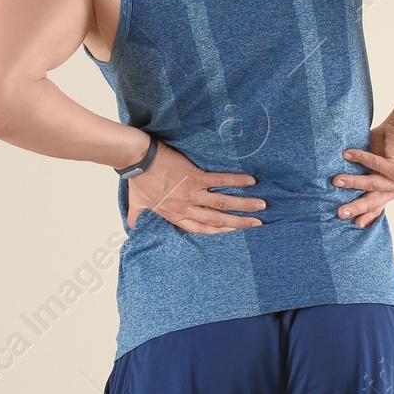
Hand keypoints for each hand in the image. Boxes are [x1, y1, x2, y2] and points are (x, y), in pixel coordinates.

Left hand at [126, 141, 264, 234]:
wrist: (138, 160)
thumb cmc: (137, 180)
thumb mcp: (136, 204)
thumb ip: (137, 217)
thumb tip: (132, 228)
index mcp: (175, 215)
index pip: (202, 229)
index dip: (221, 232)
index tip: (236, 234)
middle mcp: (187, 207)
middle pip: (218, 220)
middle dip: (239, 223)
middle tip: (258, 224)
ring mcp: (192, 193)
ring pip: (223, 203)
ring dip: (244, 205)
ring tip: (261, 206)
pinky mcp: (194, 176)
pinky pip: (219, 181)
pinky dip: (235, 181)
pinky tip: (250, 182)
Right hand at [334, 114, 393, 227]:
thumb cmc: (385, 145)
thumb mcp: (373, 163)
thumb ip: (361, 172)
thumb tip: (335, 177)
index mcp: (388, 191)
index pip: (376, 207)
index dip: (365, 217)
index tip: (353, 225)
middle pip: (373, 201)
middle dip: (356, 208)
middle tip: (340, 213)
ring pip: (372, 184)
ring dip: (353, 182)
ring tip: (336, 181)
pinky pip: (376, 164)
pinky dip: (360, 158)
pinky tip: (347, 154)